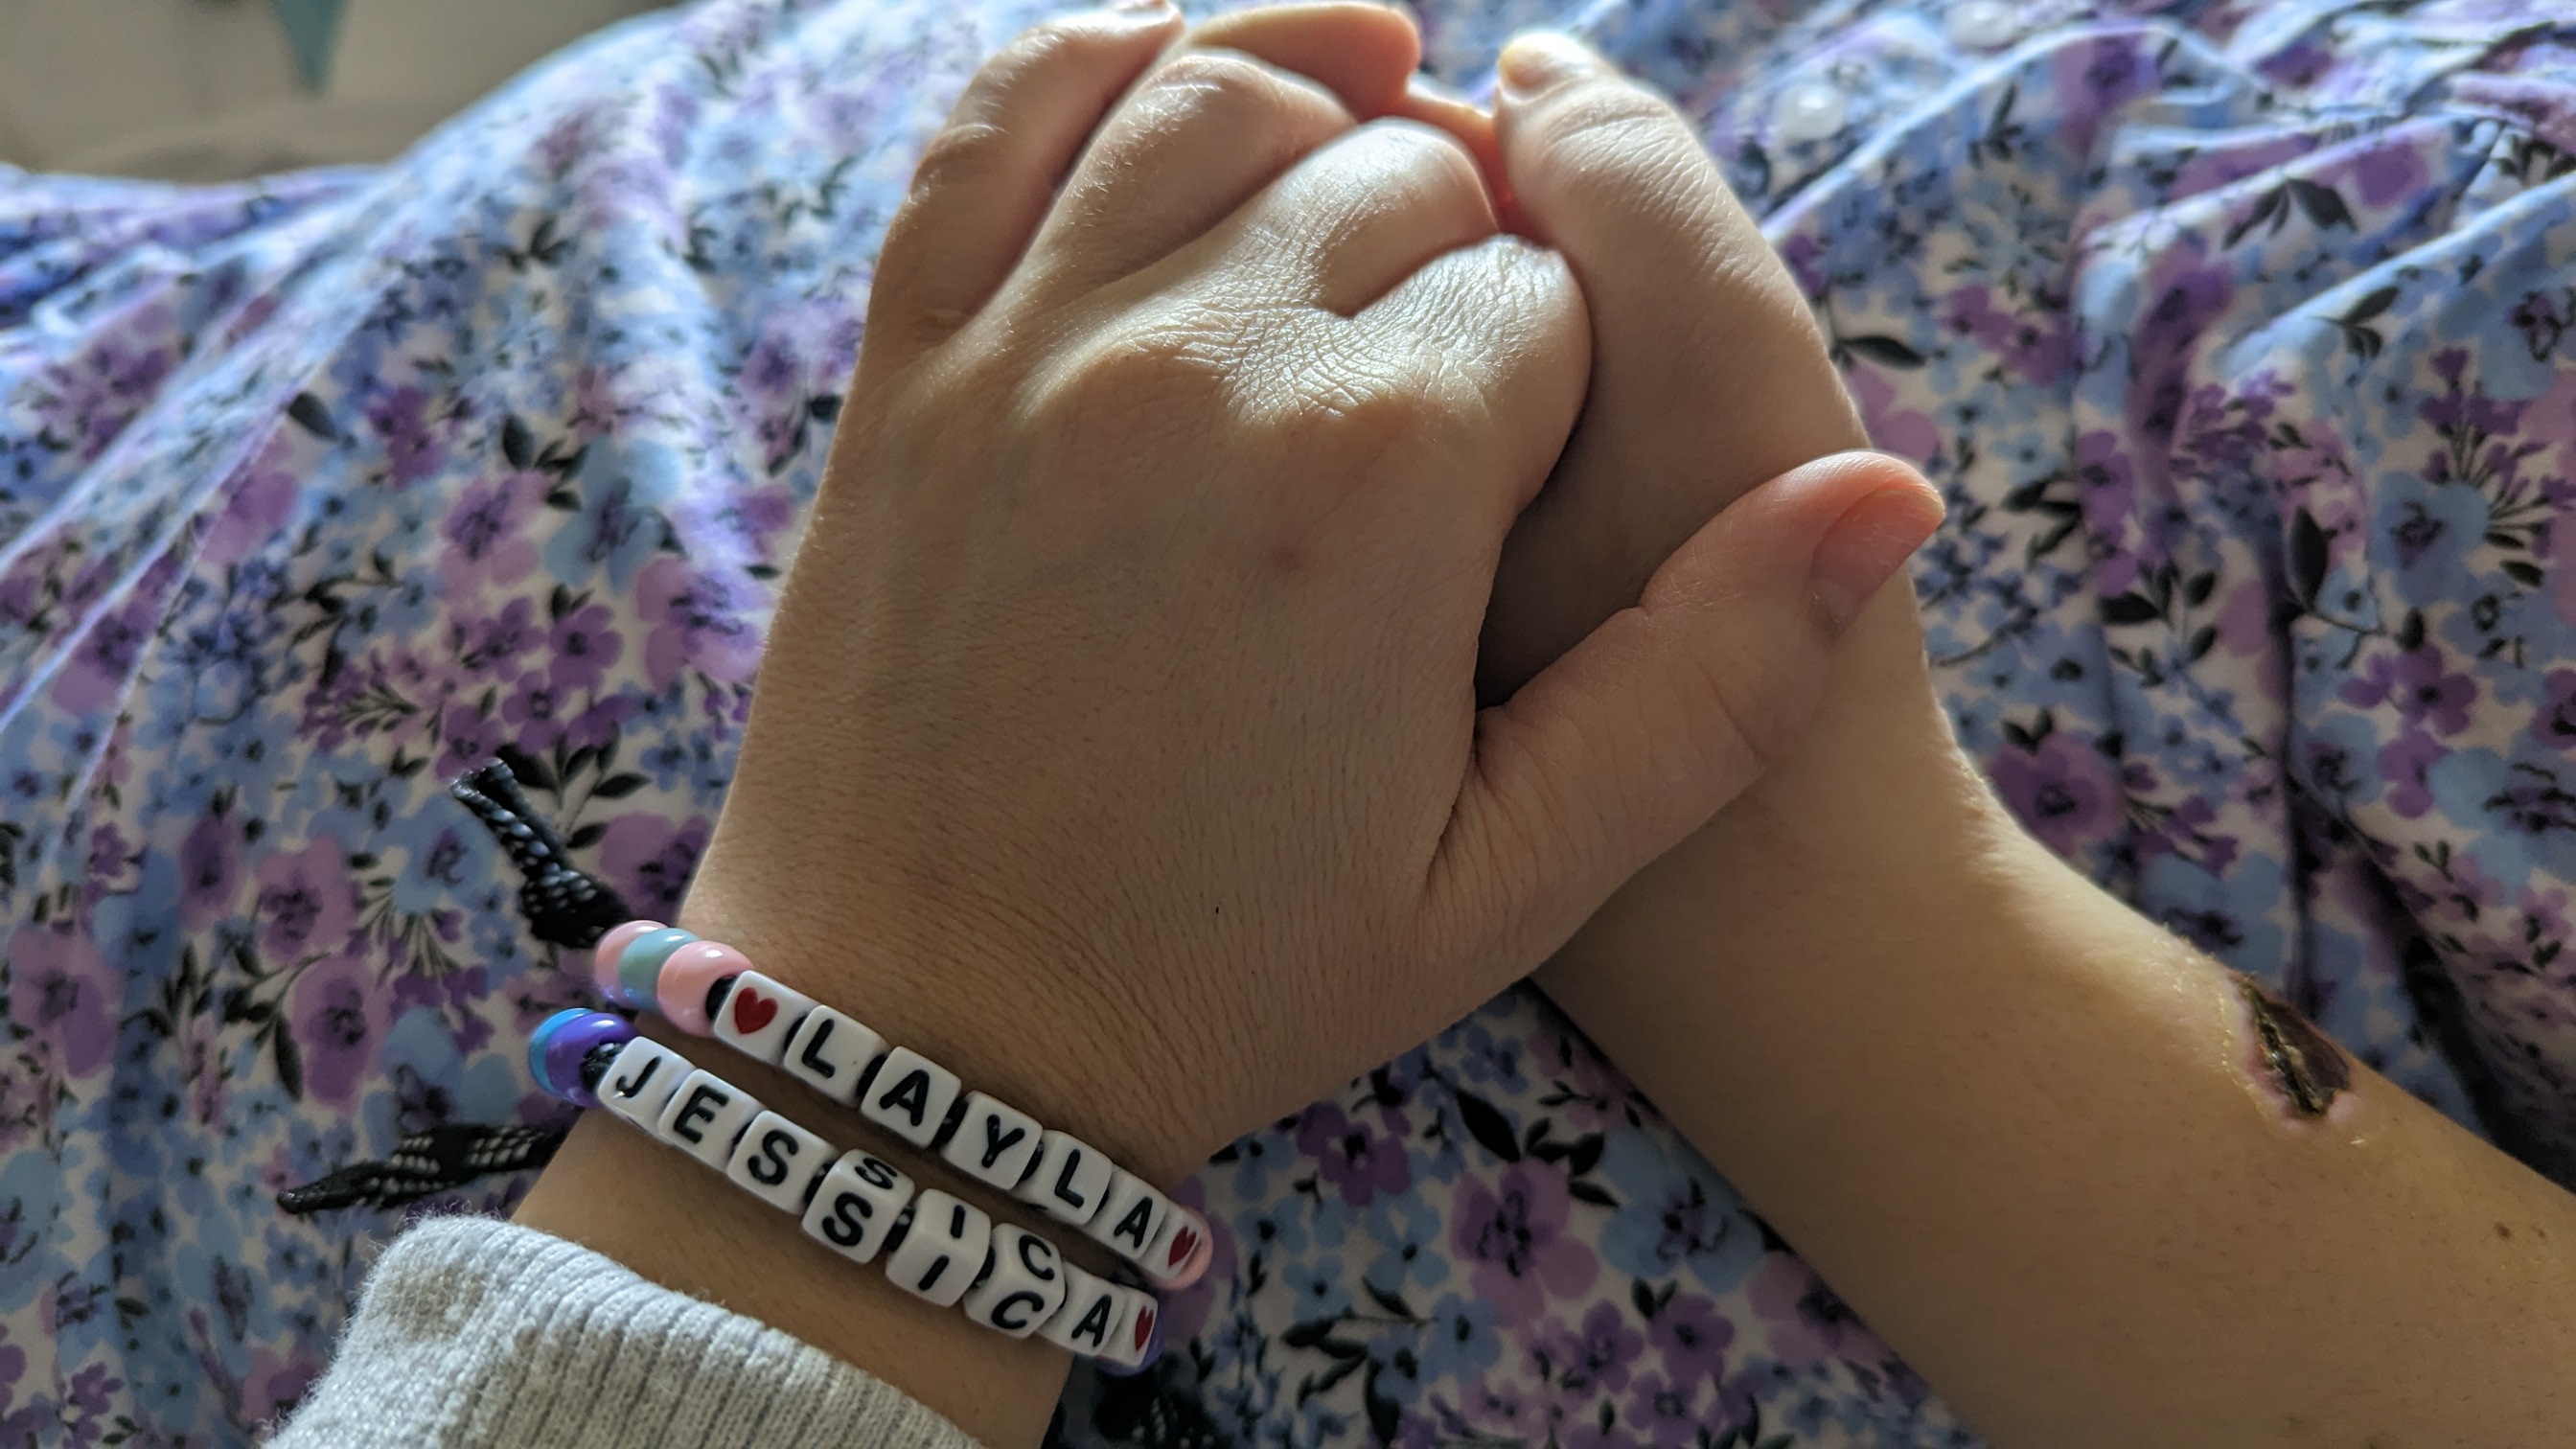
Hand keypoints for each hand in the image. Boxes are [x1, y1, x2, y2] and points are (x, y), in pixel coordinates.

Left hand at [680, 6, 1921, 1186]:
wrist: (923, 1033)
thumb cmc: (1221, 970)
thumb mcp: (1510, 878)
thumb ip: (1711, 681)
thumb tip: (1886, 498)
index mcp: (1384, 478)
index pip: (1547, 291)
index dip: (1571, 355)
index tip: (1532, 445)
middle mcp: (1207, 359)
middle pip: (1404, 176)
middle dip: (1463, 240)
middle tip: (1452, 354)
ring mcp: (1037, 338)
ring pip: (1226, 93)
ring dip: (1325, 102)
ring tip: (1374, 153)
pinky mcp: (910, 356)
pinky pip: (1002, 119)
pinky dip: (1105, 55)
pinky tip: (1184, 59)